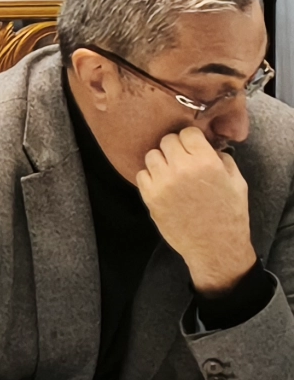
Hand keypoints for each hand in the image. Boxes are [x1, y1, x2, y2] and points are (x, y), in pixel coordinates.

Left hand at [134, 127, 256, 295]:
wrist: (215, 246)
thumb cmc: (229, 214)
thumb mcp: (237, 182)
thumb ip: (221, 158)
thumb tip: (207, 144)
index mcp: (206, 162)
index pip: (187, 132)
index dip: (191, 139)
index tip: (193, 147)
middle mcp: (182, 169)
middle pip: (167, 140)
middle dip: (176, 148)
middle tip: (182, 161)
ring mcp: (163, 183)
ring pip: (152, 155)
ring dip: (161, 161)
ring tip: (172, 174)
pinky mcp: (150, 197)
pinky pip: (142, 174)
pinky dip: (151, 177)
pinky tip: (163, 186)